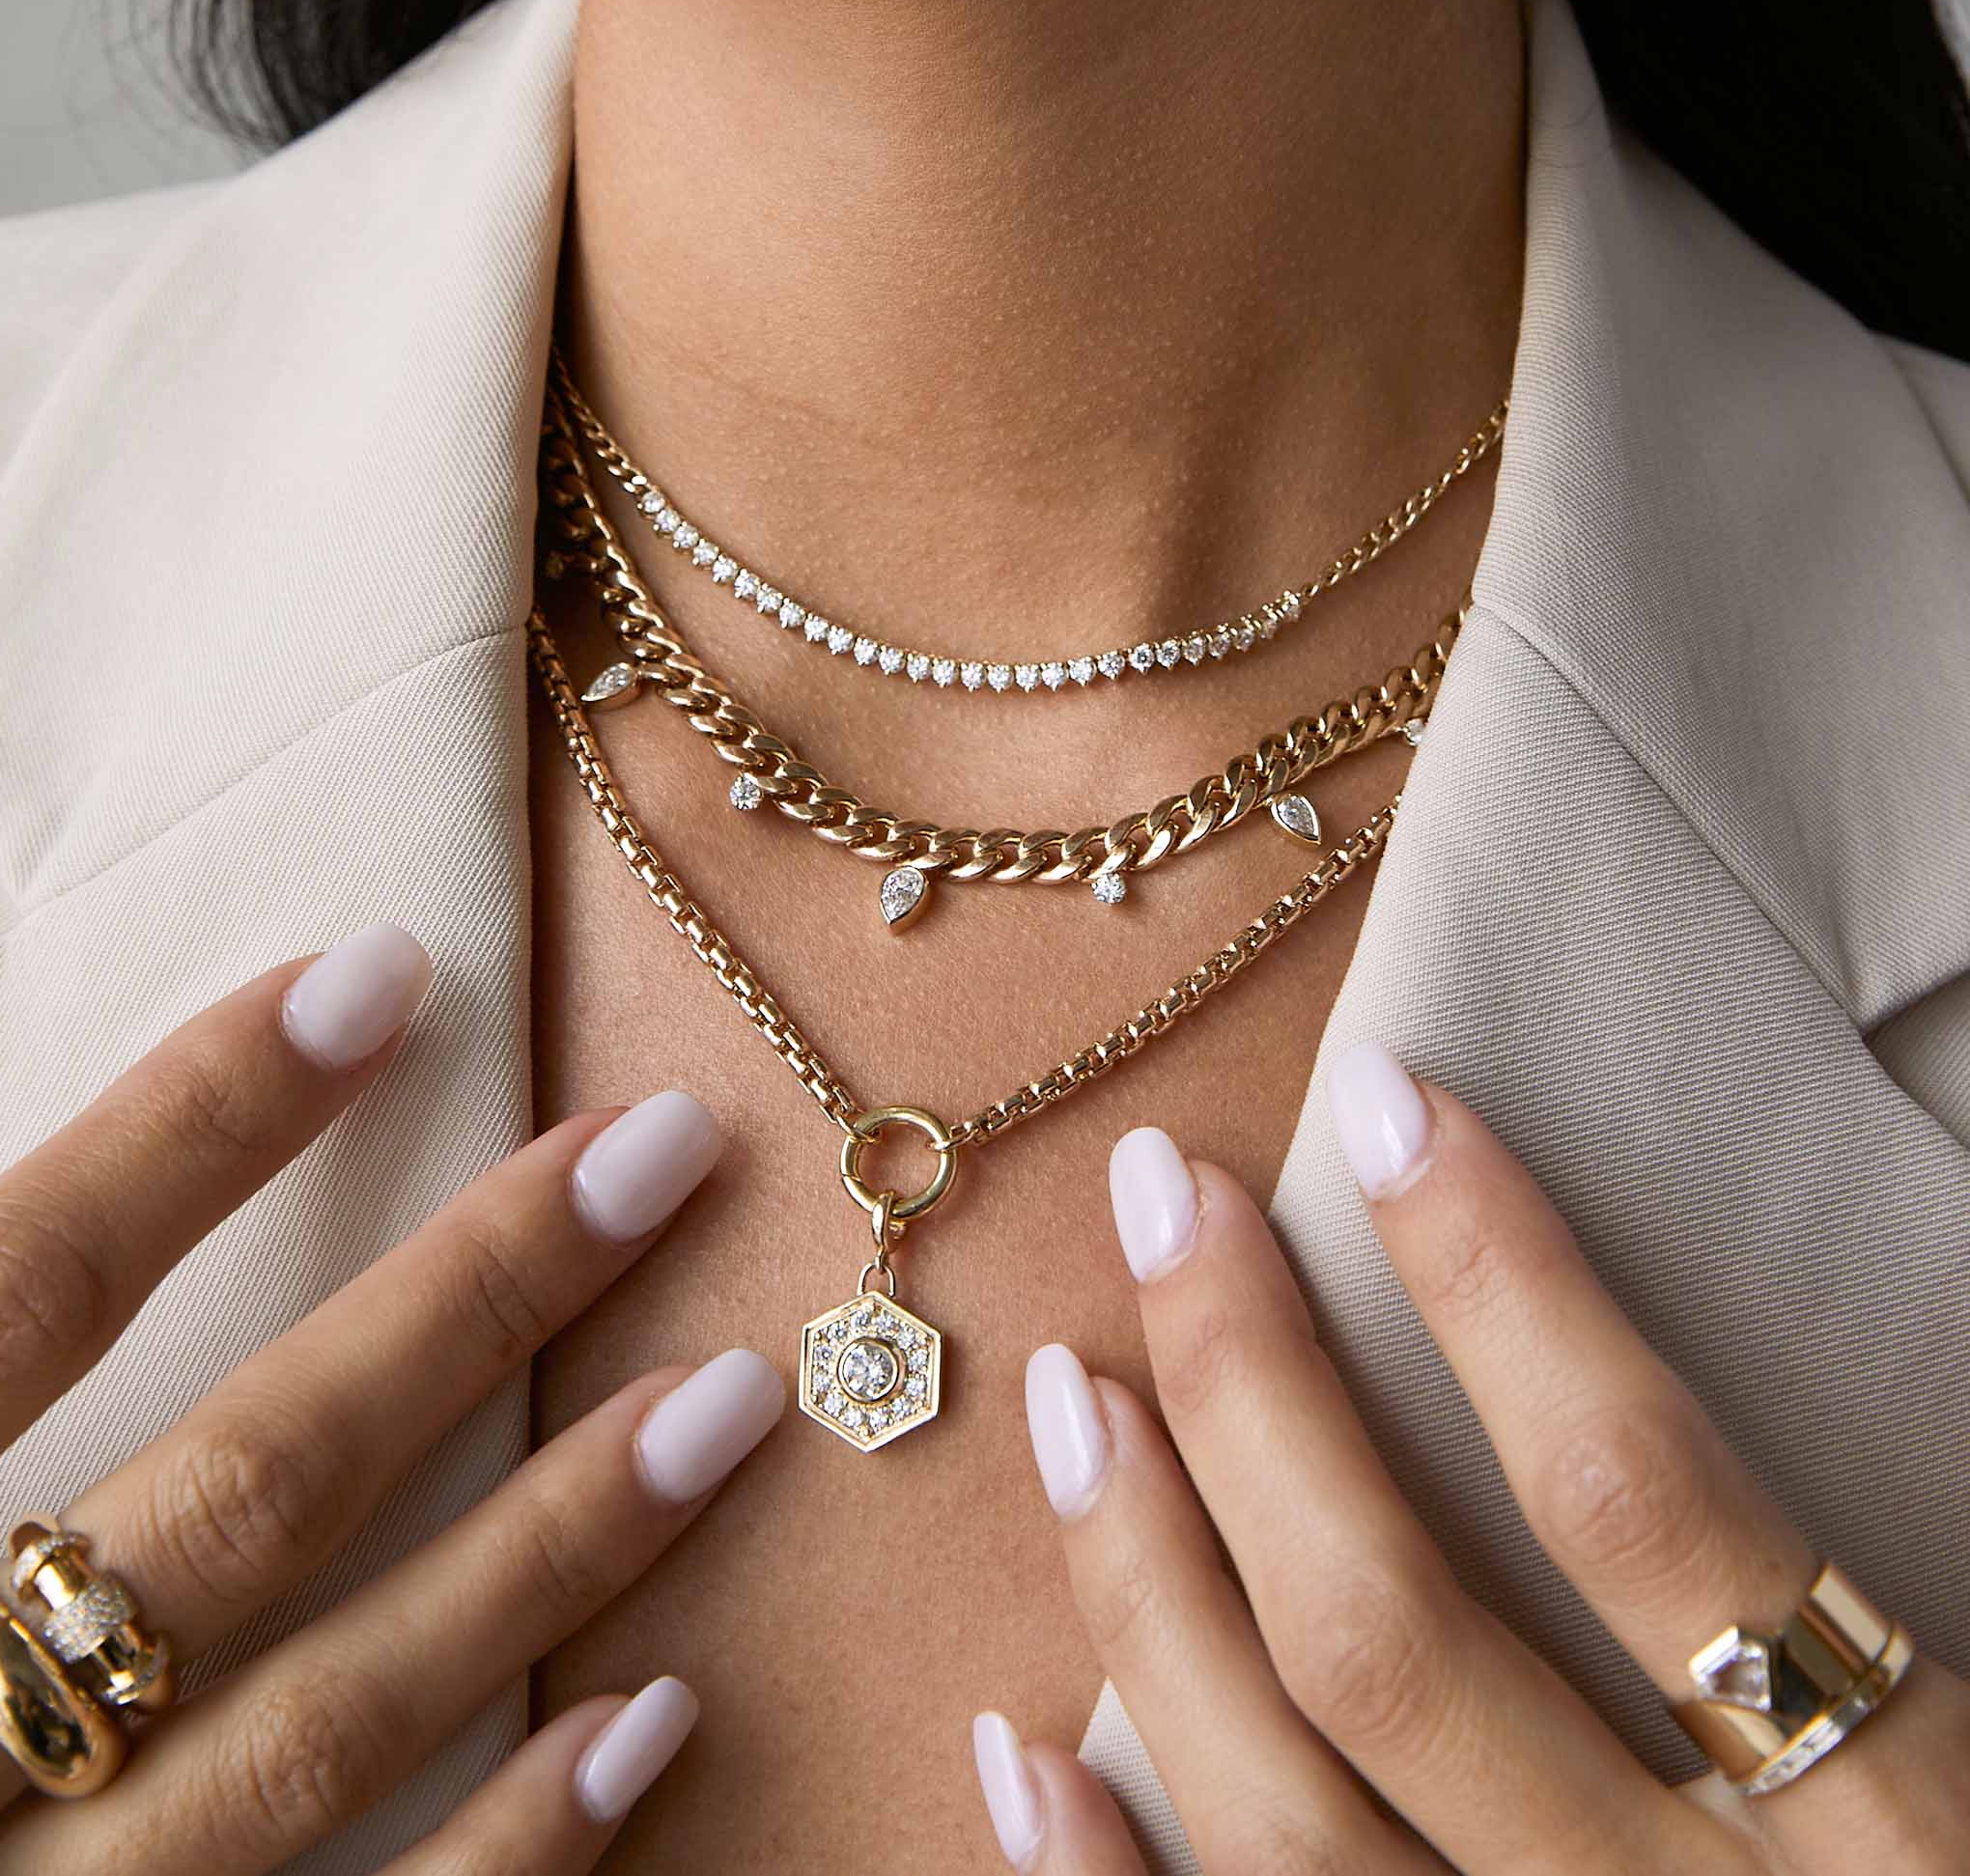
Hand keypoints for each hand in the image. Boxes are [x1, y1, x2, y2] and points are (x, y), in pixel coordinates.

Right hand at [0, 924, 785, 1873]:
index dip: (196, 1121)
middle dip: (464, 1305)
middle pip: (232, 1493)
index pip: (11, 1288)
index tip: (381, 972)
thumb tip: (93, 1196)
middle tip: (663, 1150)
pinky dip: (505, 1853)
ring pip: (319, 1723)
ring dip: (545, 1552)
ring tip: (727, 1401)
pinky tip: (650, 1719)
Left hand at [975, 1045, 1968, 1872]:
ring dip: (1143, 1587)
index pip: (1645, 1504)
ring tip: (1073, 1391)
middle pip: (1398, 1636)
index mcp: (1890, 1844)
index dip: (1499, 1279)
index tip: (1385, 1101)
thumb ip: (1847, 1630)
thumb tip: (1620, 1411)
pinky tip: (1020, 1745)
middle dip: (1252, 1387)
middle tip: (1157, 1197)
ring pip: (1282, 1814)